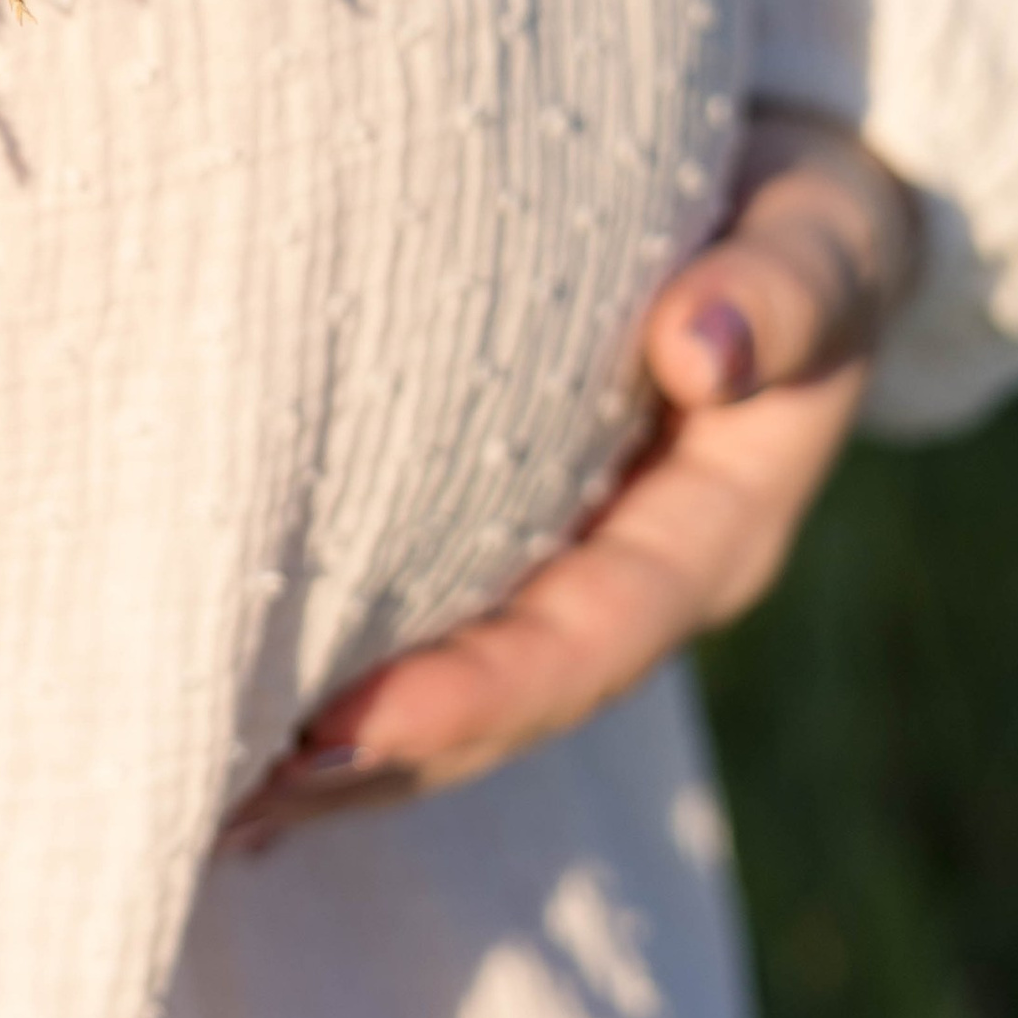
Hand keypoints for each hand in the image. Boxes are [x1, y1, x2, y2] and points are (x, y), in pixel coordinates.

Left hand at [221, 106, 919, 851]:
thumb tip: (699, 349)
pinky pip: (425, 622)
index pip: (584, 642)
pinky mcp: (509, 532)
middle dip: (369, 761)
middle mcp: (633, 582)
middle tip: (218, 792)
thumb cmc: (798, 222)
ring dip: (335, 751)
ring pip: (453, 686)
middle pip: (500, 702)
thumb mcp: (817, 244)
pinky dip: (337, 678)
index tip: (338, 733)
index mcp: (713, 536)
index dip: (467, 699)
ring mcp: (570, 569)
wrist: (796, 223)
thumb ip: (780, 295)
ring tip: (200, 794)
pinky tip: (230, 727)